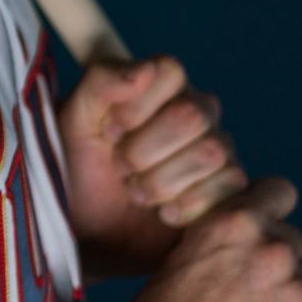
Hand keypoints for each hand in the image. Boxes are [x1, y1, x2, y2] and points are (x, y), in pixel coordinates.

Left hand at [60, 56, 244, 275]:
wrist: (87, 231)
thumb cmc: (76, 169)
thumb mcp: (72, 122)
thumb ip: (100, 83)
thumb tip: (143, 70)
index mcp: (157, 87)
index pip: (170, 71)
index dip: (137, 104)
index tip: (110, 129)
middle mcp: (194, 112)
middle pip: (193, 115)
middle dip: (144, 150)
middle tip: (120, 167)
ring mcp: (216, 150)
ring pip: (211, 152)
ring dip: (161, 181)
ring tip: (135, 192)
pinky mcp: (228, 189)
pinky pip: (228, 186)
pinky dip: (185, 205)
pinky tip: (162, 213)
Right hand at [109, 177, 301, 301]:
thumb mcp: (177, 261)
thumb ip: (216, 244)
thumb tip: (242, 241)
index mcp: (232, 225)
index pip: (280, 191)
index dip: (270, 209)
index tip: (262, 230)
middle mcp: (273, 251)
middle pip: (296, 242)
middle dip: (278, 262)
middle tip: (254, 294)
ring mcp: (301, 294)